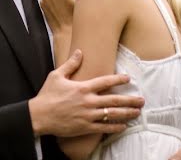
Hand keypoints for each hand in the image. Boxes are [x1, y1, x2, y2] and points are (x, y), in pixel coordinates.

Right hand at [29, 49, 143, 137]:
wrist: (39, 116)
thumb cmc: (47, 95)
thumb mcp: (56, 76)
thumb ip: (70, 64)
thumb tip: (79, 51)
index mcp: (82, 88)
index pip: (105, 81)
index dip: (118, 79)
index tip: (129, 79)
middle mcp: (88, 101)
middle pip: (114, 100)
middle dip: (130, 100)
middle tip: (142, 100)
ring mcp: (88, 115)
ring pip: (112, 114)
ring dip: (127, 113)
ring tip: (137, 113)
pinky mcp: (85, 127)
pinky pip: (104, 128)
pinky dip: (115, 127)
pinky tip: (124, 126)